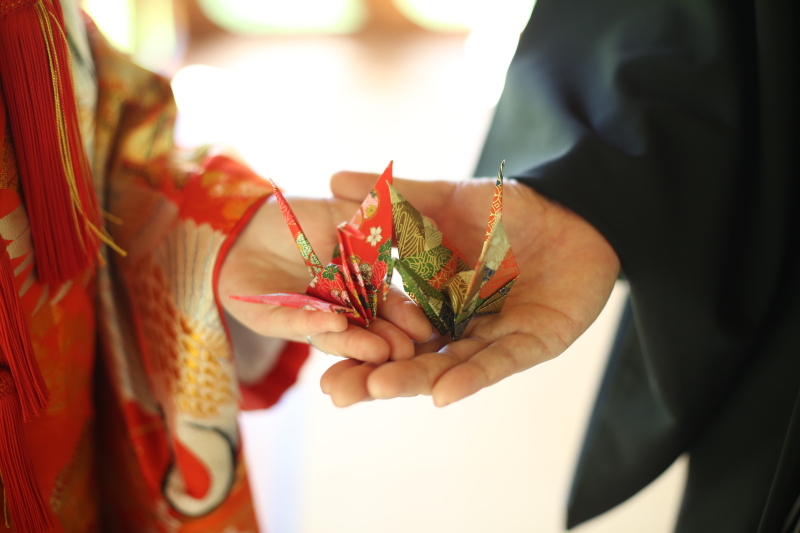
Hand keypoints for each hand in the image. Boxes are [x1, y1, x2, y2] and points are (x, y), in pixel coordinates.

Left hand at [218, 194, 431, 362]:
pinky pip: (293, 322)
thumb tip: (431, 226)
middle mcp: (335, 309)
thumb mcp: (344, 214)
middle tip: (406, 353)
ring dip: (355, 343)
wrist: (244, 220)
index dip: (405, 317)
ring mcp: (305, 317)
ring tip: (379, 352)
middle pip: (365, 329)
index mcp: (357, 287)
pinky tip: (334, 323)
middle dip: (387, 341)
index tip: (425, 329)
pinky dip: (313, 322)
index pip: (386, 305)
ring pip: (332, 335)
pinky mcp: (271, 319)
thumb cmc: (298, 218)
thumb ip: (380, 224)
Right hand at [320, 172, 619, 405]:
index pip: (389, 326)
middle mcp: (460, 325)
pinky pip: (498, 362)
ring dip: (414, 379)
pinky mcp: (533, 343)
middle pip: (412, 357)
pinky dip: (471, 376)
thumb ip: (397, 199)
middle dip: (374, 376)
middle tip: (334, 393)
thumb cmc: (511, 207)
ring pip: (449, 365)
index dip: (355, 343)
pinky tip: (442, 392)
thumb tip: (333, 180)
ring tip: (375, 390)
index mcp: (435, 298)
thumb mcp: (446, 199)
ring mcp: (494, 336)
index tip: (318, 360)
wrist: (578, 210)